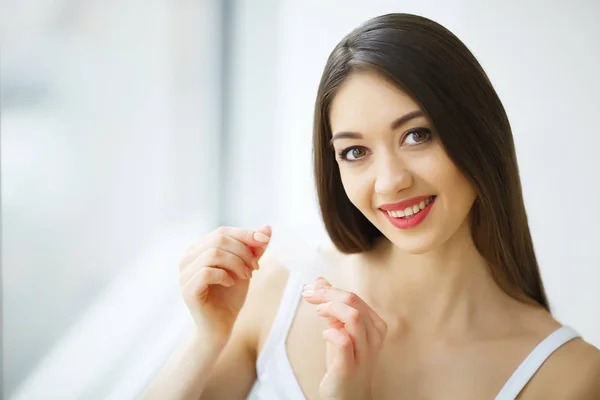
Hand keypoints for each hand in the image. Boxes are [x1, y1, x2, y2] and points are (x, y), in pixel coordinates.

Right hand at [178, 225, 270, 343]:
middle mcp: (187, 257)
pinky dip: (225, 275)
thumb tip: (268, 228)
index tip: (263, 243)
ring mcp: (184, 273)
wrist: (221, 326)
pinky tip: (232, 284)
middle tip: (255, 267)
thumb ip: (254, 249)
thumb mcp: (246, 267)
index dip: (245, 234)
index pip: (222, 231)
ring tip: (247, 276)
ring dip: (236, 263)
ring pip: (213, 253)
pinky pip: (207, 272)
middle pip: (218, 238)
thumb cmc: (230, 296)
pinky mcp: (188, 289)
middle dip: (243, 251)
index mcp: (198, 248)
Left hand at [302, 277, 386, 399]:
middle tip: (307, 295)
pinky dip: (331, 332)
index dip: (329, 289)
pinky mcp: (350, 367)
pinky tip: (324, 333)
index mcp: (375, 325)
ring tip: (317, 312)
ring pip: (353, 317)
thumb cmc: (344, 361)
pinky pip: (344, 341)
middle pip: (353, 302)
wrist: (347, 396)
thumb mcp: (338, 329)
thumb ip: (331, 305)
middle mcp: (374, 337)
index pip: (354, 297)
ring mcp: (364, 352)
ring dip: (330, 308)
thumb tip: (319, 280)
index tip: (309, 289)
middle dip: (326, 294)